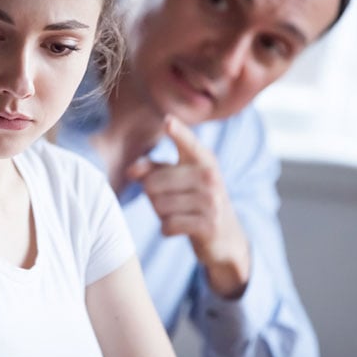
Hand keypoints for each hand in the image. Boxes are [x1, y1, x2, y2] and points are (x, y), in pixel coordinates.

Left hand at [127, 114, 251, 298]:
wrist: (225, 236)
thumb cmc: (194, 200)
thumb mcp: (177, 179)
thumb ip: (152, 168)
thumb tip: (130, 171)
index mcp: (202, 158)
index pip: (187, 142)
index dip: (177, 132)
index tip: (168, 120)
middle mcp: (209, 176)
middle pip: (153, 183)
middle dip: (152, 195)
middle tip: (170, 200)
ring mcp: (211, 200)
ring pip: (159, 205)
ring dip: (161, 214)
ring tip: (178, 213)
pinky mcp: (208, 224)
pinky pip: (168, 224)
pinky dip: (167, 229)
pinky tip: (179, 227)